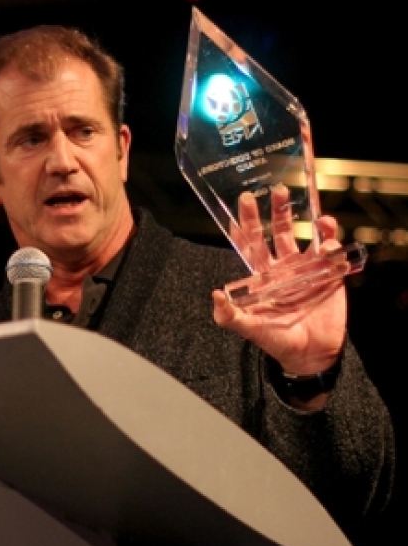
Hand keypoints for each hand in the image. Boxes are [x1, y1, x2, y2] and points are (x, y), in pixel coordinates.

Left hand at [213, 187, 346, 377]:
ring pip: (305, 236)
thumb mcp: (250, 329)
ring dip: (306, 219)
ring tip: (311, 210)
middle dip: (276, 211)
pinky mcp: (329, 275)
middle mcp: (284, 268)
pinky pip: (330, 252)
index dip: (246, 227)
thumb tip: (215, 295)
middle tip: (275, 190)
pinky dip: (330, 242)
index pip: (251, 246)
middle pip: (277, 232)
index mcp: (263, 277)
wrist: (310, 354)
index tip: (242, 208)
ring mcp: (307, 269)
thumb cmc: (278, 341)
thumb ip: (229, 315)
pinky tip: (327, 240)